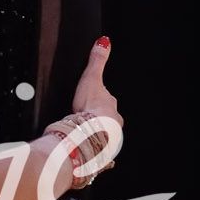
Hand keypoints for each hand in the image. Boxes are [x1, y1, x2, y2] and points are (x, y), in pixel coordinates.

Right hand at [47, 36, 122, 184]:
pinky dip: (94, 156)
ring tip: (85, 138)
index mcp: (111, 108)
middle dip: (99, 121)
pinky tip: (88, 158)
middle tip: (86, 121)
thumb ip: (97, 60)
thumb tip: (104, 41)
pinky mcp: (100, 155)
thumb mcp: (91, 78)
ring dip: (96, 138)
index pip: (106, 102)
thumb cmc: (89, 109)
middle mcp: (114, 125)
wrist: (88, 135)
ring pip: (104, 137)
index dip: (97, 102)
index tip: (89, 103)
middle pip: (107, 121)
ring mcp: (108, 140)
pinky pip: (98, 156)